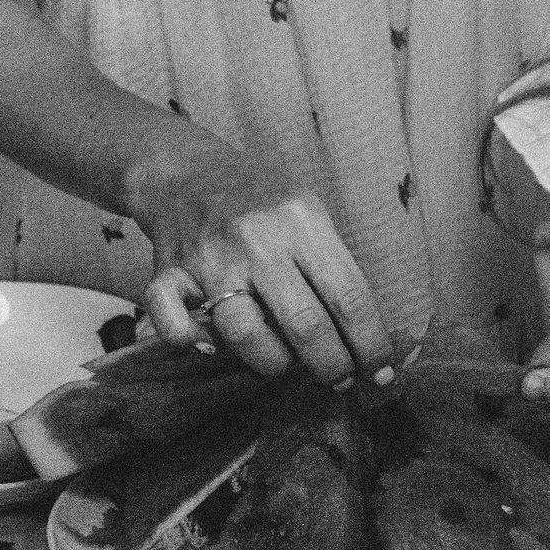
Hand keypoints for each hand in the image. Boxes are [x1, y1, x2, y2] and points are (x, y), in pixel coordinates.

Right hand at [126, 136, 393, 386]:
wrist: (186, 170)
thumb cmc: (260, 199)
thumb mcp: (307, 210)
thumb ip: (331, 263)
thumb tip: (365, 334)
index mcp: (301, 220)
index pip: (348, 296)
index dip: (370, 344)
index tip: (380, 371)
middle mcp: (257, 240)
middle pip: (305, 324)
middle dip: (332, 366)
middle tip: (341, 380)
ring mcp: (211, 259)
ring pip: (246, 334)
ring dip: (275, 364)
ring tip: (287, 364)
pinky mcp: (169, 274)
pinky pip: (174, 325)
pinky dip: (191, 343)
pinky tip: (211, 346)